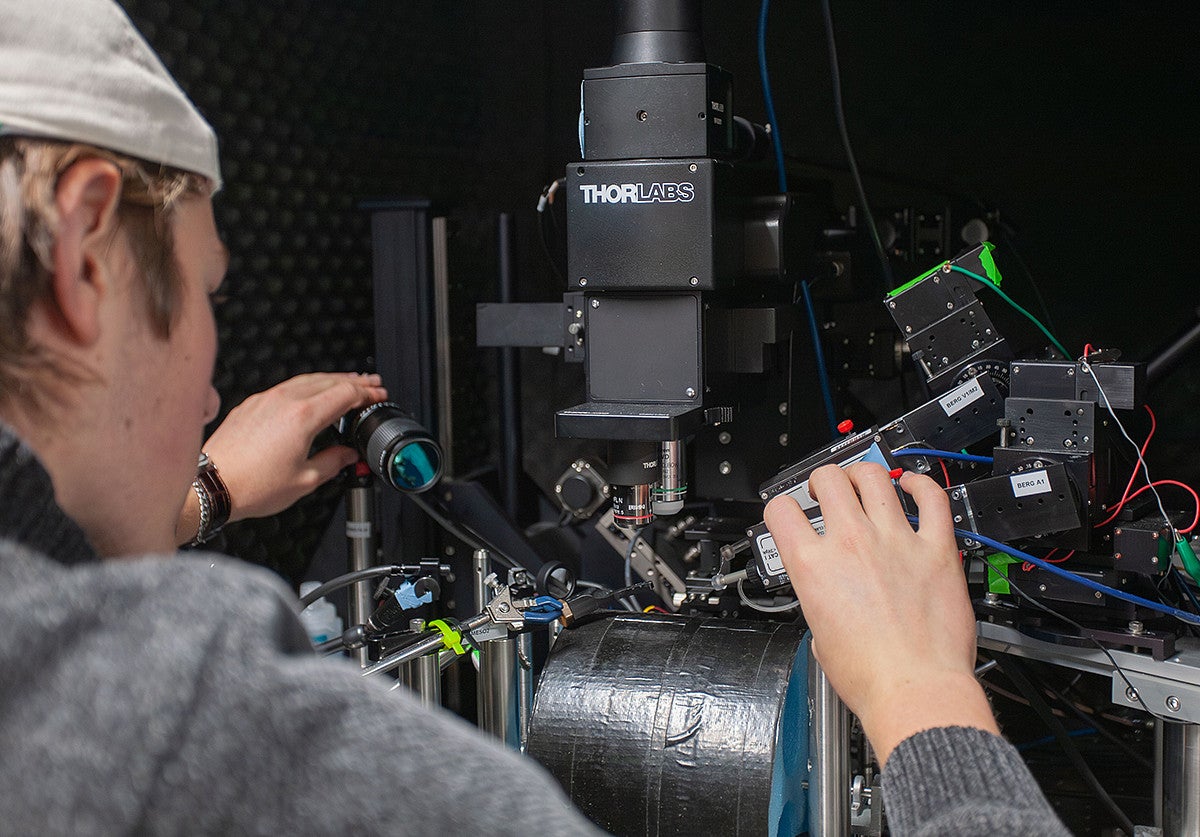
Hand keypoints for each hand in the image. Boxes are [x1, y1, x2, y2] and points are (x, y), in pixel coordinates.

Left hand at [176, 373, 386, 543]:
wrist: (212, 485)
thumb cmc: (252, 485)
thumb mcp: (305, 480)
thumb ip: (333, 462)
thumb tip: (346, 455)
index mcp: (303, 417)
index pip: (345, 393)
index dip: (367, 393)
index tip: (378, 396)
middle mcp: (284, 401)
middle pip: (328, 380)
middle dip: (354, 382)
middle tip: (370, 385)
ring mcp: (265, 399)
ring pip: (306, 379)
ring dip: (330, 380)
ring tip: (345, 384)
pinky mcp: (251, 404)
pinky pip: (285, 387)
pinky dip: (306, 386)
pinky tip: (310, 395)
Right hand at [764, 462, 997, 763]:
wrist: (914, 691)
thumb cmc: (870, 676)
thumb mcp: (820, 636)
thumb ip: (822, 602)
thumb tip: (833, 599)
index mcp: (813, 566)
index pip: (781, 511)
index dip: (780, 508)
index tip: (789, 513)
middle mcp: (851, 544)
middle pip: (828, 480)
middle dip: (822, 480)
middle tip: (826, 490)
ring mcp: (895, 541)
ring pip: (874, 477)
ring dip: (863, 474)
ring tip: (864, 481)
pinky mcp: (936, 549)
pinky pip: (932, 498)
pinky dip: (921, 483)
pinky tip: (912, 484)